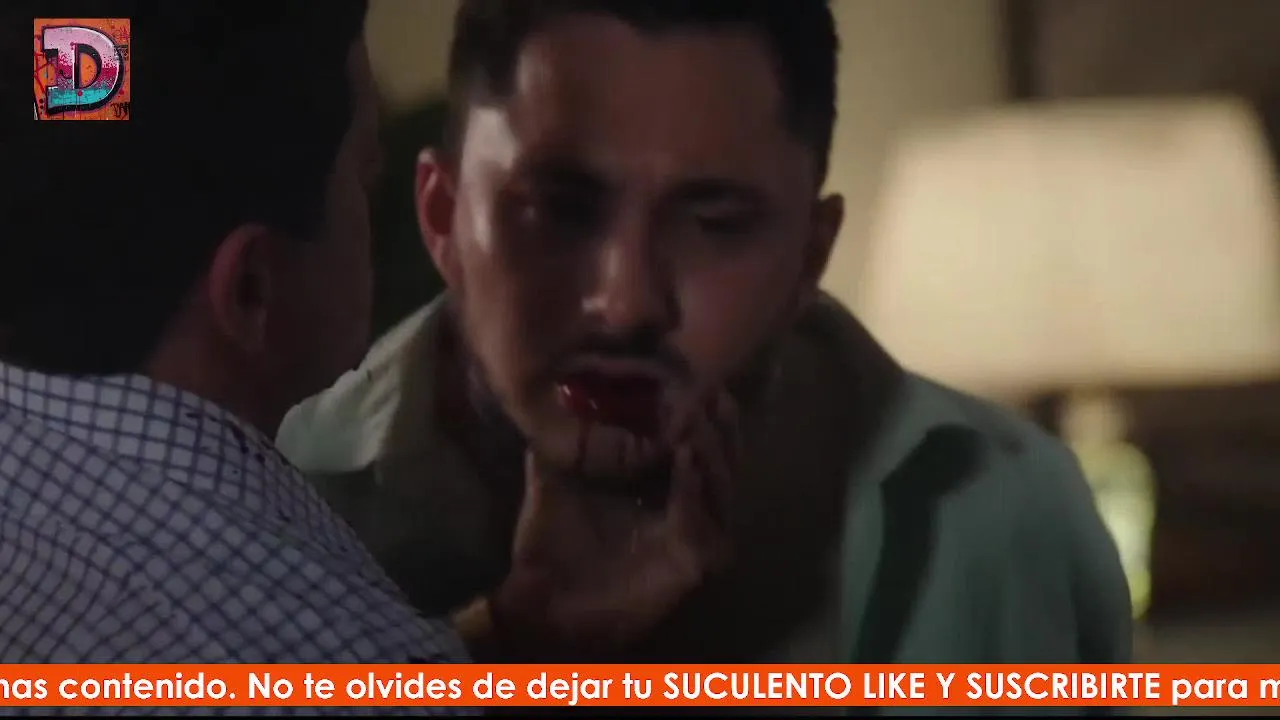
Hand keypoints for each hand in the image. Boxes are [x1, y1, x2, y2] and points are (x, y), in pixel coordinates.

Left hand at [493, 389, 739, 657]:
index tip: (696, 378)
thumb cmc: (550, 544)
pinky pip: (704, 522)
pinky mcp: (694, 565)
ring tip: (692, 420)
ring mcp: (696, 539)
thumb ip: (567, 438)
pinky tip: (685, 460)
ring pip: (724, 487)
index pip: (703, 445)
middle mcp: (689, 514)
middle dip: (720, 425)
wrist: (540, 602)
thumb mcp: (556, 477)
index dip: (705, 413)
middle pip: (726, 462)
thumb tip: (563, 392)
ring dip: (711, 450)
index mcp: (665, 492)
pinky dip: (697, 490)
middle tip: (709, 392)